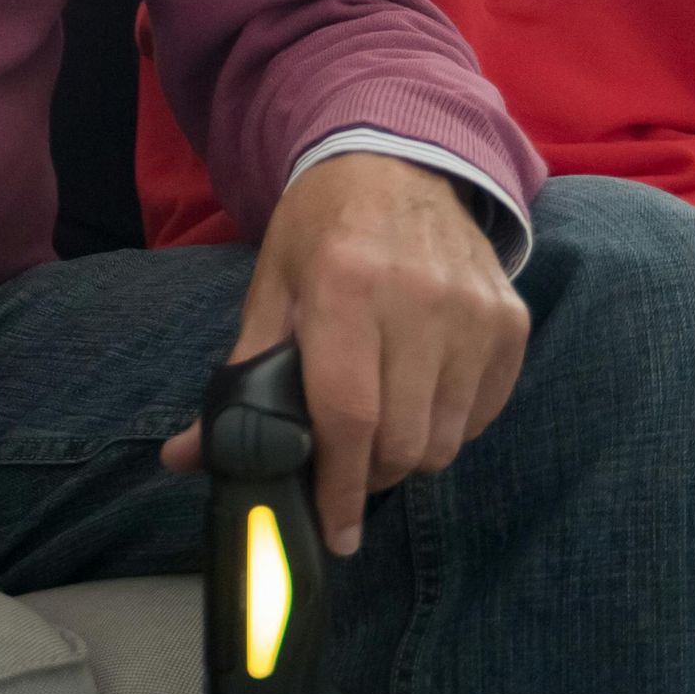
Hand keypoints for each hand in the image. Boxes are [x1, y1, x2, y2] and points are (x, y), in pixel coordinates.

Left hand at [163, 152, 527, 556]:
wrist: (397, 162)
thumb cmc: (322, 232)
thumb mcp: (271, 289)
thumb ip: (239, 377)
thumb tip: (184, 459)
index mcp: (346, 286)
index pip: (348, 416)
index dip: (339, 486)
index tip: (334, 531)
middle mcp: (419, 298)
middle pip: (403, 441)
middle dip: (370, 476)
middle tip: (347, 468)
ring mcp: (474, 310)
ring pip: (447, 438)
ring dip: (410, 454)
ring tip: (381, 427)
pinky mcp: (510, 320)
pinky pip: (483, 413)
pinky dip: (451, 425)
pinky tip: (421, 397)